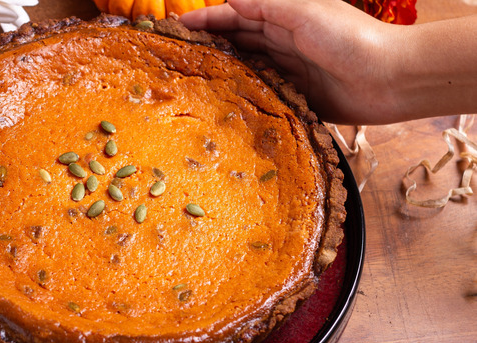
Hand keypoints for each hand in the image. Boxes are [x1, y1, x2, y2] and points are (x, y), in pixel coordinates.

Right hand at [181, 0, 403, 123]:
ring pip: (246, 70)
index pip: (235, 16)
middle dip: (207, 47)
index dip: (206, 20)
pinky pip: (264, 98)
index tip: (175, 28)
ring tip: (189, 84)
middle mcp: (283, 44)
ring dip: (221, 74)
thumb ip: (266, 4)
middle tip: (174, 59)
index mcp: (284, 18)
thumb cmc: (350, 39)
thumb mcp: (304, 11)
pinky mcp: (297, 100)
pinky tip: (224, 108)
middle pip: (236, 43)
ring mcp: (289, 73)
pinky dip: (244, 100)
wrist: (391, 79)